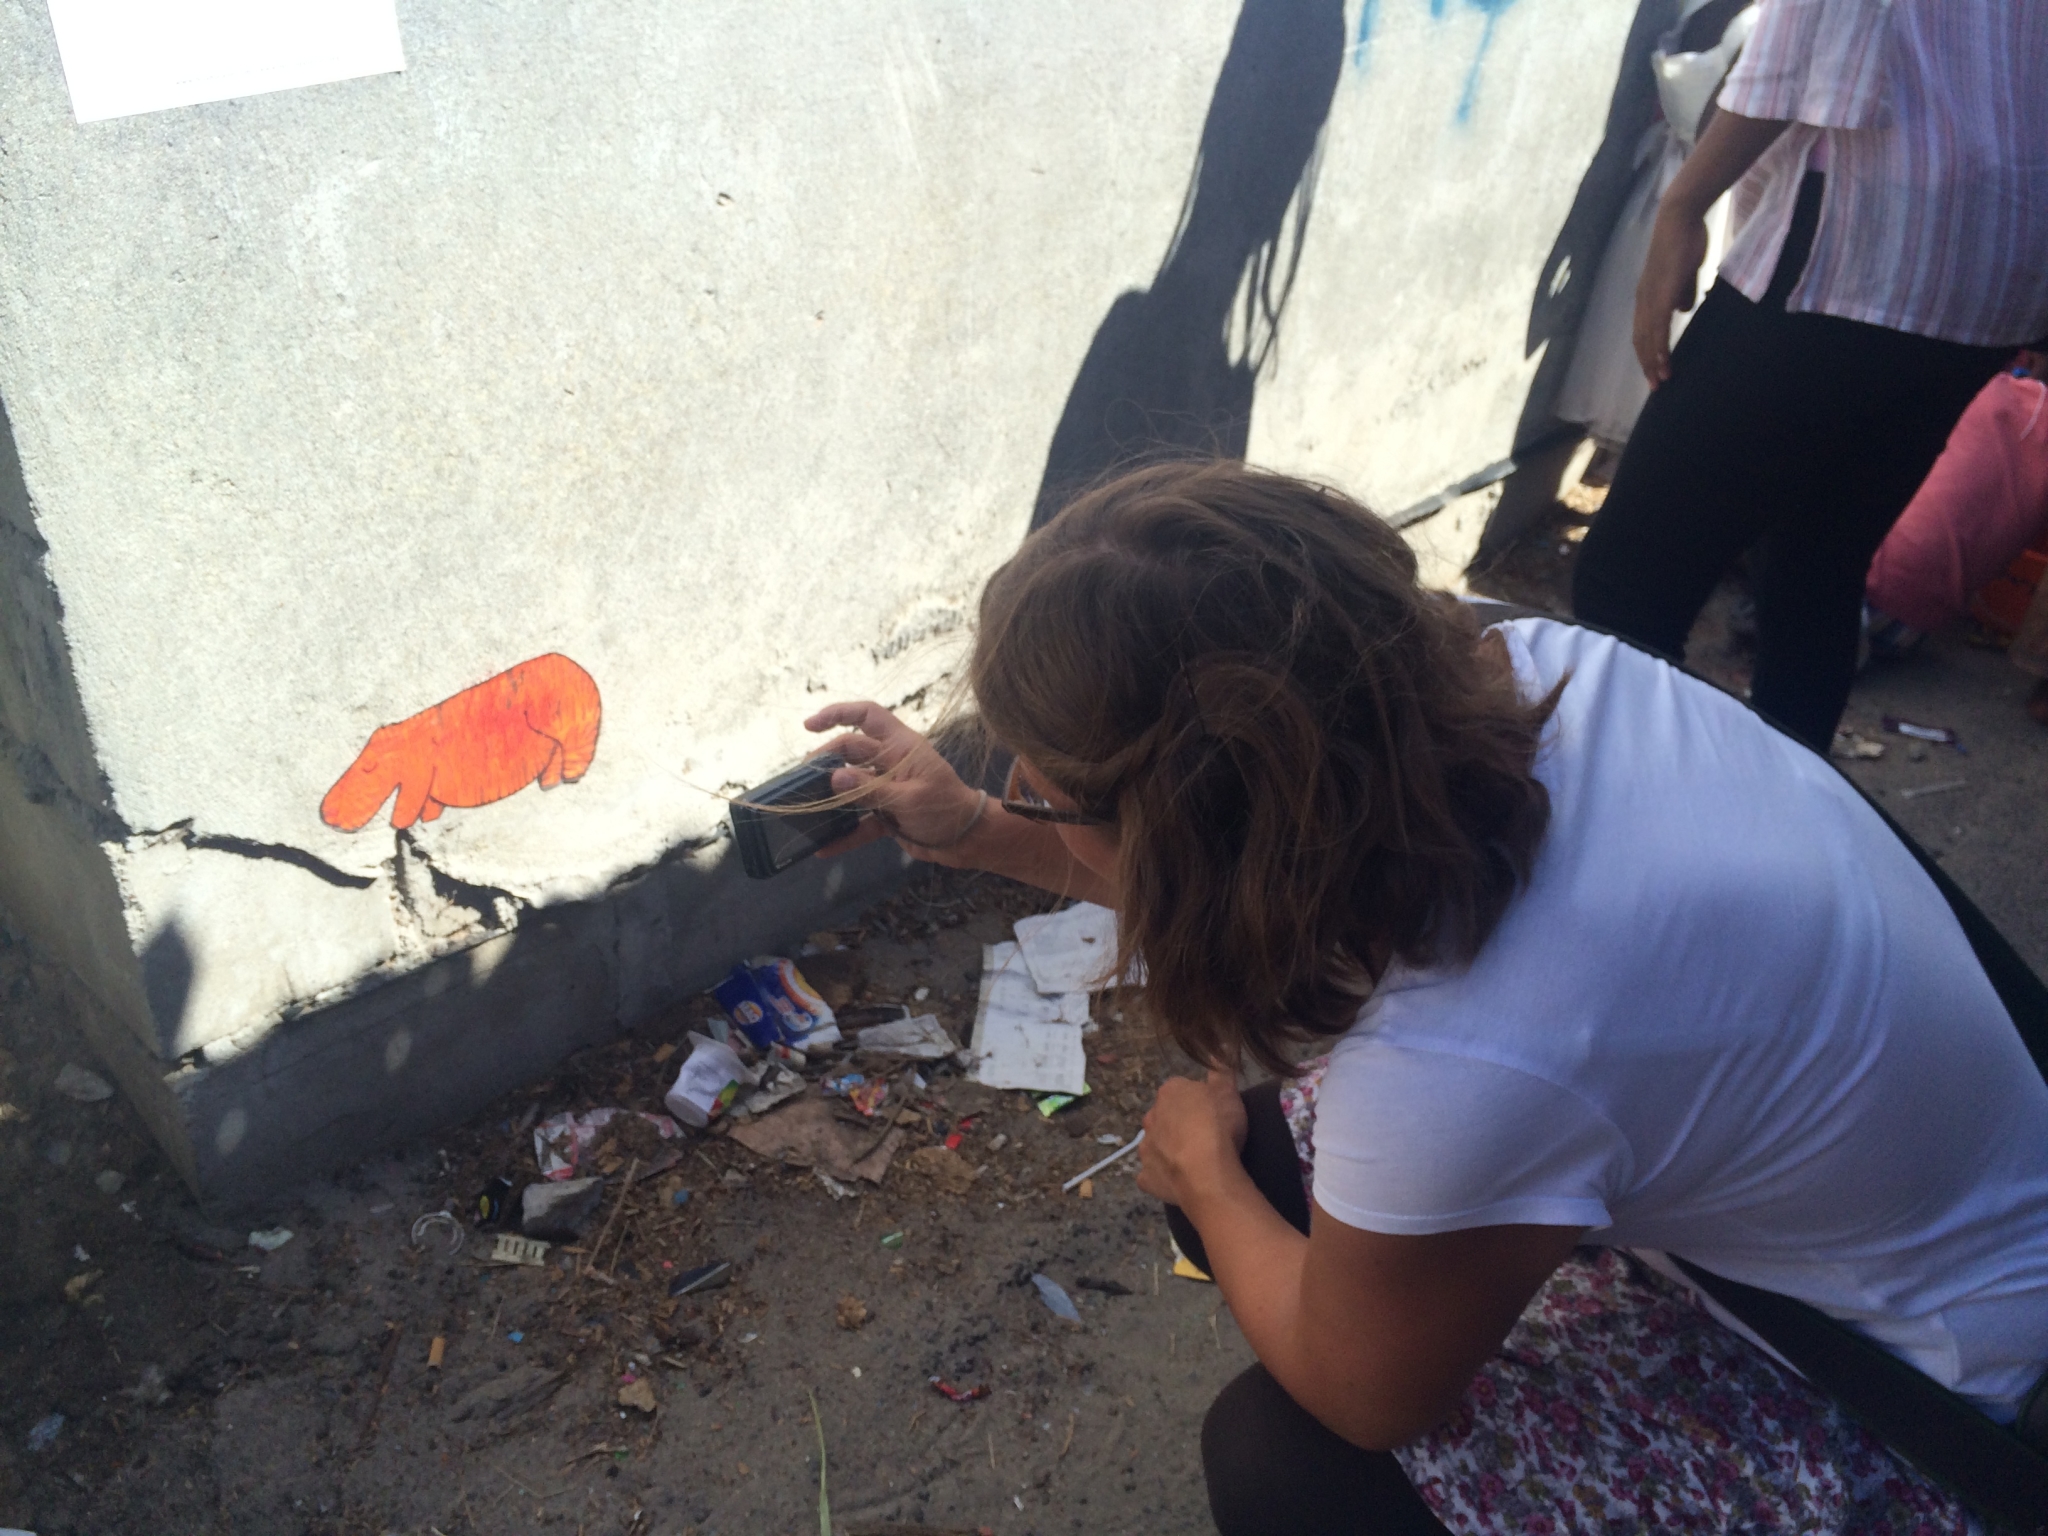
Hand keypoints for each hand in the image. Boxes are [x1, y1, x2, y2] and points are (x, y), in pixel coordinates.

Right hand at [801, 701, 988, 864]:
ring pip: (851, 786)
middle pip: (850, 752)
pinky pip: (861, 821)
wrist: (968, 840)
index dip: (838, 713)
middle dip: (825, 761)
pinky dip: (845, 834)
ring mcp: (888, 788)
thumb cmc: (947, 809)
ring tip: (805, 804)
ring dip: (830, 795)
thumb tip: (834, 778)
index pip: (867, 716)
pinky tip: (824, 848)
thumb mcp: (910, 799)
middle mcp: (891, 762)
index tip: (810, 726)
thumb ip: (872, 790)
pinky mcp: (887, 814)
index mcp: (901, 747)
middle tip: (803, 779)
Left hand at [1136, 1068, 1249, 1209]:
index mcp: (1169, 1093)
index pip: (1181, 1090)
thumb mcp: (1228, 1091)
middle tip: (1204, 1137)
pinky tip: (1178, 1181)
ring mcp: (1145, 1148)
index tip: (1213, 1114)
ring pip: (1155, 1144)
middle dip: (1179, 1124)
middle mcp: (1151, 1117)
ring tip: (1193, 1161)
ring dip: (1169, 1149)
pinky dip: (1162, 1176)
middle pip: (1165, 1117)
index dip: (1198, 1102)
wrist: (1205, 1172)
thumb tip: (1220, 1044)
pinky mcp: (1146, 1177)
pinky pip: (1152, 1175)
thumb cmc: (1218, 1127)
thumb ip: (1221, 1069)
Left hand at [1633, 204, 1708, 386]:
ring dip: (1653, 362)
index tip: (1654, 370)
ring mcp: (1650, 297)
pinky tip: (1664, 361)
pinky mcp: (1661, 293)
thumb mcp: (1683, 273)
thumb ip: (1682, 293)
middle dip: (1647, 364)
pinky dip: (1659, 347)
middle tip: (1655, 386)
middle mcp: (1643, 299)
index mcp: (1646, 295)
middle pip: (1641, 340)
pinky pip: (1657, 327)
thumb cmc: (1684, 241)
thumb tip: (1683, 310)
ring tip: (1661, 381)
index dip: (1647, 352)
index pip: (1642, 331)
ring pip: (1647, 338)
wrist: (1680, 217)